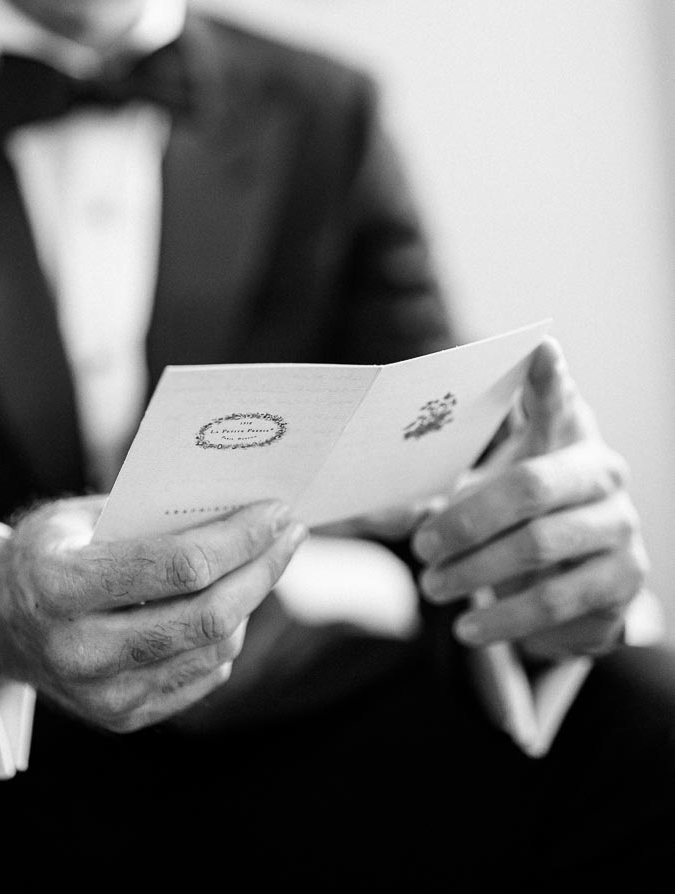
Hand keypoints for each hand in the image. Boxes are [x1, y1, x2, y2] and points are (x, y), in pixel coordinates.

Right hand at [0, 495, 306, 731]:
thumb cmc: (49, 550)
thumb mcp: (80, 515)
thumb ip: (147, 514)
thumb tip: (237, 502)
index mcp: (63, 586)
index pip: (179, 566)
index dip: (240, 537)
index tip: (276, 511)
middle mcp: (80, 649)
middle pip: (207, 615)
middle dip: (262, 569)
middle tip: (290, 534)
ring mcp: (101, 694)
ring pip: (214, 649)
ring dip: (250, 601)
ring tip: (262, 562)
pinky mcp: (121, 717)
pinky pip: (202, 675)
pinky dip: (226, 635)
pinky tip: (230, 602)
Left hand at [411, 338, 648, 661]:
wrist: (578, 580)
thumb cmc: (515, 518)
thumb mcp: (478, 494)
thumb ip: (427, 493)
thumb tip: (352, 512)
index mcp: (569, 439)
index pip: (559, 400)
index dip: (549, 377)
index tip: (538, 347)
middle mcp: (604, 479)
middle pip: (529, 488)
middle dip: (466, 520)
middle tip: (421, 548)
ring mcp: (622, 534)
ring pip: (541, 555)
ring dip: (478, 579)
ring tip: (433, 592)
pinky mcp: (625, 591)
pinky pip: (561, 610)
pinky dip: (510, 625)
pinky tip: (477, 631)